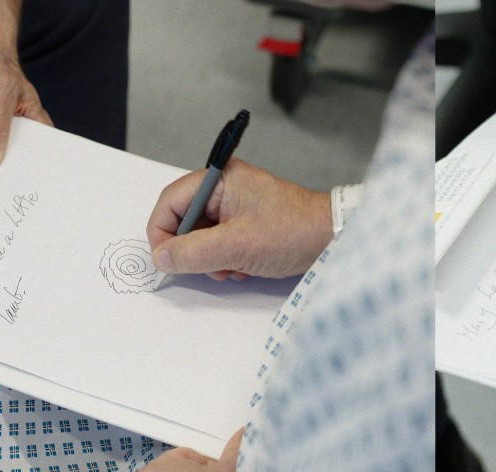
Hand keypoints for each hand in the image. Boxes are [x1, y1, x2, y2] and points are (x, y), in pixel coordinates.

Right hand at [146, 158, 332, 279]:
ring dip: (210, 258)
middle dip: (192, 249)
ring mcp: (237, 205)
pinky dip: (225, 259)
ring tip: (232, 269)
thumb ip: (193, 251)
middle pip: (185, 220)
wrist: (334, 239)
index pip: (171, 201)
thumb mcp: (237, 246)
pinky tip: (242, 268)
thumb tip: (161, 258)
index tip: (166, 259)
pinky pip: (220, 242)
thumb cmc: (294, 232)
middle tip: (209, 267)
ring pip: (202, 235)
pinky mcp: (248, 223)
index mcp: (220, 178)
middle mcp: (226, 187)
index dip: (162, 232)